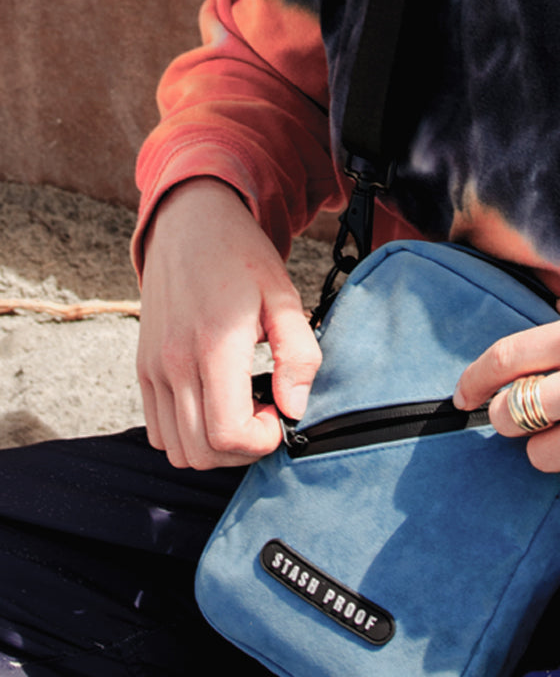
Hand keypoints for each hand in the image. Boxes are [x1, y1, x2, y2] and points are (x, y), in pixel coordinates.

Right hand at [137, 178, 320, 468]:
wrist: (191, 224)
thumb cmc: (240, 257)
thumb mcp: (284, 297)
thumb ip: (298, 354)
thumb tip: (295, 407)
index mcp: (214, 346)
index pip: (228, 434)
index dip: (262, 441)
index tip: (280, 415)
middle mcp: (174, 362)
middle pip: (201, 452)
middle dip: (242, 450)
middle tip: (266, 415)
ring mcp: (153, 368)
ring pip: (176, 448)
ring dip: (214, 447)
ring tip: (243, 410)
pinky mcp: (143, 368)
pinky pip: (157, 429)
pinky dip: (187, 433)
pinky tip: (216, 404)